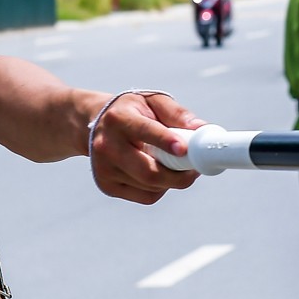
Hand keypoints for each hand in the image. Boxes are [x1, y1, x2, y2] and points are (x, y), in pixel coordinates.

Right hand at [89, 92, 207, 204]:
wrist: (95, 124)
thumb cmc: (132, 111)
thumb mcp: (153, 101)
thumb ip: (177, 114)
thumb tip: (203, 129)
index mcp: (119, 119)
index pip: (144, 131)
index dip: (165, 141)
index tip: (184, 149)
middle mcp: (107, 145)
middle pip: (149, 171)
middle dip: (179, 175)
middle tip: (196, 168)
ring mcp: (105, 170)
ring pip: (151, 186)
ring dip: (173, 180)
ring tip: (178, 165)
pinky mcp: (108, 187)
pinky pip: (146, 196)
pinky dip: (161, 188)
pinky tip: (159, 171)